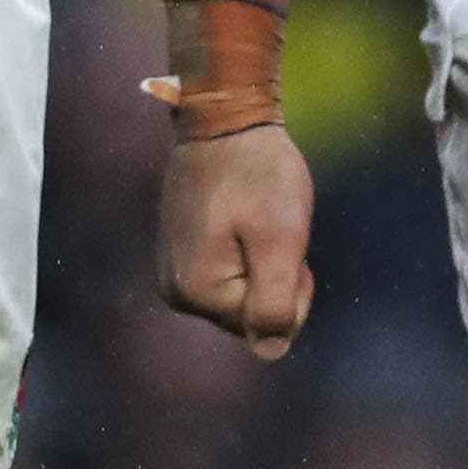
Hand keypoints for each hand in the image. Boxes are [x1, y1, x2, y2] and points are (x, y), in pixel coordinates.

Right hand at [158, 122, 315, 357]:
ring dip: (263, 261)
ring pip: (243, 292)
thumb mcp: (281, 237)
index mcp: (197, 292)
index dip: (293, 286)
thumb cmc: (258, 172)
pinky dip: (247, 248)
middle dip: (276, 276)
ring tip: (254, 215)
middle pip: (251, 314)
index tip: (284, 237)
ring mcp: (174, 272)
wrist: (224, 116)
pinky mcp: (180, 252)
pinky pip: (229, 272)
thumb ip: (275, 303)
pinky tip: (241, 213)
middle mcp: (176, 291)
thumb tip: (270, 352)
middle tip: (270, 223)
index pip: (267, 325)